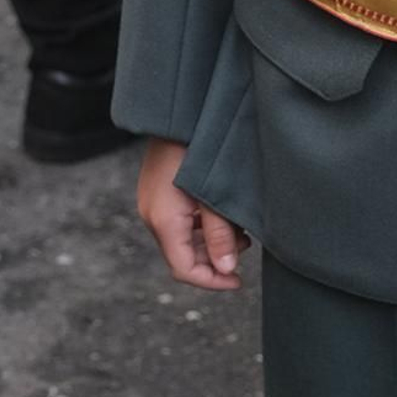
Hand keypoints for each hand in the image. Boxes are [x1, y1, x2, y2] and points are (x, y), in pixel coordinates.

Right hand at [137, 136, 249, 292]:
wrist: (177, 114)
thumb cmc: (198, 150)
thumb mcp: (214, 197)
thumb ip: (220, 235)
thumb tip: (226, 269)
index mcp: (163, 221)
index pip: (184, 270)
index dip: (212, 281)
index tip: (238, 281)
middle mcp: (152, 216)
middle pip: (183, 256)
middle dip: (215, 257)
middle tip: (244, 244)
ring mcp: (152, 204)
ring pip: (183, 239)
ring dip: (210, 240)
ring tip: (237, 225)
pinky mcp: (157, 193)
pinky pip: (179, 221)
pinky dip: (201, 225)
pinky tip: (221, 211)